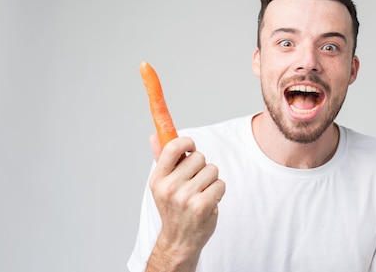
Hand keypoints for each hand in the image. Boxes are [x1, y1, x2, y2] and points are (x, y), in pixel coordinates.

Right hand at [146, 135, 225, 271]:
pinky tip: (208, 201)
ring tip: (200, 193)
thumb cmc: (173, 208)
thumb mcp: (162, 184)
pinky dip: (218, 191)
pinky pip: (220, 184)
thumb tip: (154, 135)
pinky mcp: (202, 205)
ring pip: (212, 170)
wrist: (179, 240)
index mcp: (158, 179)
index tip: (191, 147)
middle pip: (199, 157)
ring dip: (211, 180)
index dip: (187, 142)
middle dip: (201, 167)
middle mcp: (169, 187)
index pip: (173, 147)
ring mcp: (186, 197)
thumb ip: (161, 158)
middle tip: (194, 183)